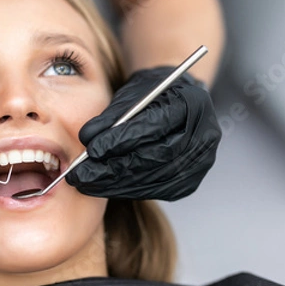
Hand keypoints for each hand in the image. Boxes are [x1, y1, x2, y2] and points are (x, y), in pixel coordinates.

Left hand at [66, 67, 221, 200]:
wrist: (176, 103)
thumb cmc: (151, 95)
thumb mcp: (131, 95)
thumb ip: (110, 116)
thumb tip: (86, 138)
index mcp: (192, 104)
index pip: (154, 126)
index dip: (121, 140)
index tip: (93, 149)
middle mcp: (204, 136)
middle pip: (154, 158)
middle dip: (113, 168)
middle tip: (80, 173)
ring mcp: (199, 163)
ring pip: (152, 179)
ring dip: (114, 184)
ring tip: (85, 182)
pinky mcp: (188, 183)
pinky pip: (154, 190)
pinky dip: (125, 190)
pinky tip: (102, 188)